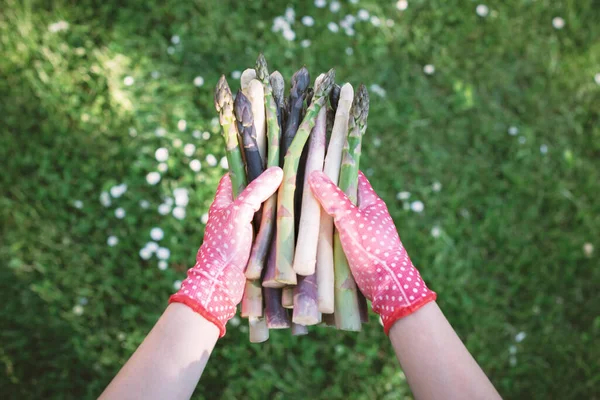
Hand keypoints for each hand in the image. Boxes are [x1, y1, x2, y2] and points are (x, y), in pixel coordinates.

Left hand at [169, 167, 282, 336]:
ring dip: (276, 205)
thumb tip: (278, 171)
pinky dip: (279, 223)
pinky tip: (295, 218)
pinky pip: (269, 228)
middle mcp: (233, 214)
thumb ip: (256, 192)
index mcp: (223, 202)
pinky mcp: (254, 245)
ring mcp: (244, 230)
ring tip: (298, 192)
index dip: (247, 165)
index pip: (234, 176)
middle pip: (252, 193)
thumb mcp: (239, 213)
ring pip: (263, 211)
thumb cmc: (224, 245)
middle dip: (269, 185)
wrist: (221, 283)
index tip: (267, 155)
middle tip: (291, 173)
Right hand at [308, 171, 435, 333]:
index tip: (317, 159)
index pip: (353, 176)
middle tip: (298, 184)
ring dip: (321, 215)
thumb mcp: (351, 220)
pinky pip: (335, 235)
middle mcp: (367, 215)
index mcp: (371, 202)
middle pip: (342, 197)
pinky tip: (306, 233)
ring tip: (296, 206)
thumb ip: (333, 199)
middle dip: (323, 192)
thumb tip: (314, 174)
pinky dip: (323, 232)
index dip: (337, 166)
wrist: (389, 287)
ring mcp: (360, 233)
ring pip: (336, 218)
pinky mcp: (354, 250)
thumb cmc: (374, 249)